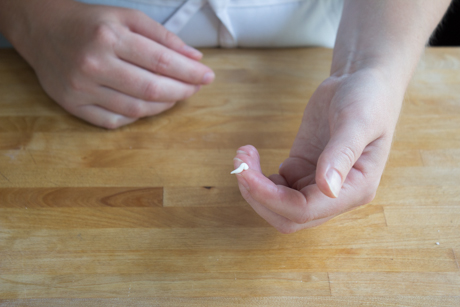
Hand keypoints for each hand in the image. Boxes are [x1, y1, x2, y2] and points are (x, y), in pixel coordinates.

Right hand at [17, 1, 213, 127]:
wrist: (42, 30)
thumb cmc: (90, 23)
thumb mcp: (127, 17)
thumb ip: (163, 36)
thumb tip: (195, 59)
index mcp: (109, 36)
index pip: (162, 62)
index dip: (190, 73)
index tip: (207, 77)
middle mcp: (93, 64)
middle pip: (152, 89)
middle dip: (182, 91)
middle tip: (196, 88)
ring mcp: (81, 89)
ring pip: (136, 109)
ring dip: (164, 106)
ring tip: (177, 95)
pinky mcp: (73, 106)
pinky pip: (114, 122)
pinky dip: (138, 116)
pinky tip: (149, 105)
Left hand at [233, 68, 403, 232]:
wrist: (361, 81)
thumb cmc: (369, 98)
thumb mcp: (358, 120)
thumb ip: (342, 154)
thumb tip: (328, 189)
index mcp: (355, 189)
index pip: (305, 211)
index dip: (272, 199)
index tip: (246, 174)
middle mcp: (336, 195)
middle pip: (288, 217)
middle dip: (259, 196)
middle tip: (240, 164)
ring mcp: (316, 183)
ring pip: (278, 205)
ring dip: (255, 187)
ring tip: (243, 155)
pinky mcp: (301, 169)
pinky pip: (275, 187)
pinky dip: (258, 177)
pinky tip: (252, 156)